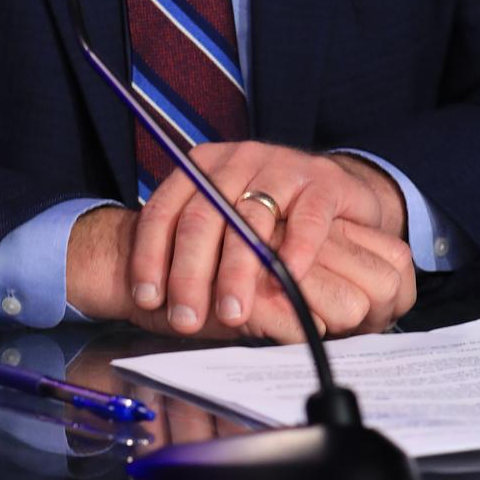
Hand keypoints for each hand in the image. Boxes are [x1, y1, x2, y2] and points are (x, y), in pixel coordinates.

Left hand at [126, 143, 415, 341]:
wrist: (332, 189)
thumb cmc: (270, 216)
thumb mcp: (225, 221)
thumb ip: (195, 249)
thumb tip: (152, 301)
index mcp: (204, 167)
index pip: (166, 209)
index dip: (151, 254)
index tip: (147, 298)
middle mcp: (239, 160)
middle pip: (203, 216)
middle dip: (190, 273)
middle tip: (186, 319)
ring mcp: (282, 167)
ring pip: (251, 218)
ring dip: (237, 270)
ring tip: (231, 312)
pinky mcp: (324, 182)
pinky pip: (307, 217)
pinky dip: (296, 250)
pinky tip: (287, 279)